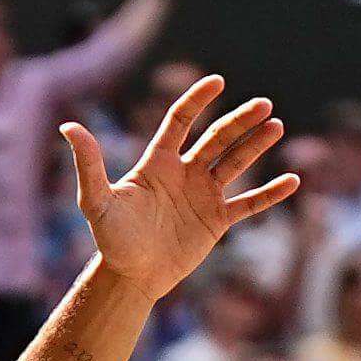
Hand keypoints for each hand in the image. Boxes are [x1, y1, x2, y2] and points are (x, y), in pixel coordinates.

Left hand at [65, 75, 297, 301]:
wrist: (130, 277)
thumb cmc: (111, 239)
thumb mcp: (97, 200)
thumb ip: (88, 164)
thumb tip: (67, 127)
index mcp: (158, 162)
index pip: (181, 121)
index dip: (197, 101)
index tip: (218, 82)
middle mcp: (184, 173)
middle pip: (217, 138)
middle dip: (240, 121)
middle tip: (264, 105)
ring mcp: (203, 195)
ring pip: (236, 164)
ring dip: (256, 145)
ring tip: (277, 126)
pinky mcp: (216, 221)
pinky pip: (248, 204)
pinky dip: (270, 193)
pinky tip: (293, 180)